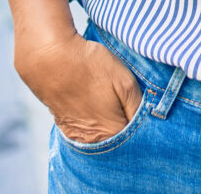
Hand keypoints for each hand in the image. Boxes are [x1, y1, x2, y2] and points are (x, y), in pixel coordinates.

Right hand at [15, 30, 142, 143]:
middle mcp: (92, 140)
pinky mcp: (66, 126)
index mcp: (111, 132)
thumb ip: (138, 106)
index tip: (148, 108)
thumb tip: (149, 121)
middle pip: (119, 138)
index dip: (145, 123)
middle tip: (130, 101)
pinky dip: (96, 120)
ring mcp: (76, 135)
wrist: (52, 60)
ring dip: (112, 121)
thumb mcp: (125, 82)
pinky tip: (98, 103)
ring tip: (112, 99)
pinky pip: (88, 130)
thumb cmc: (91, 67)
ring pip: (103, 135)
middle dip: (128, 123)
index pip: (136, 137)